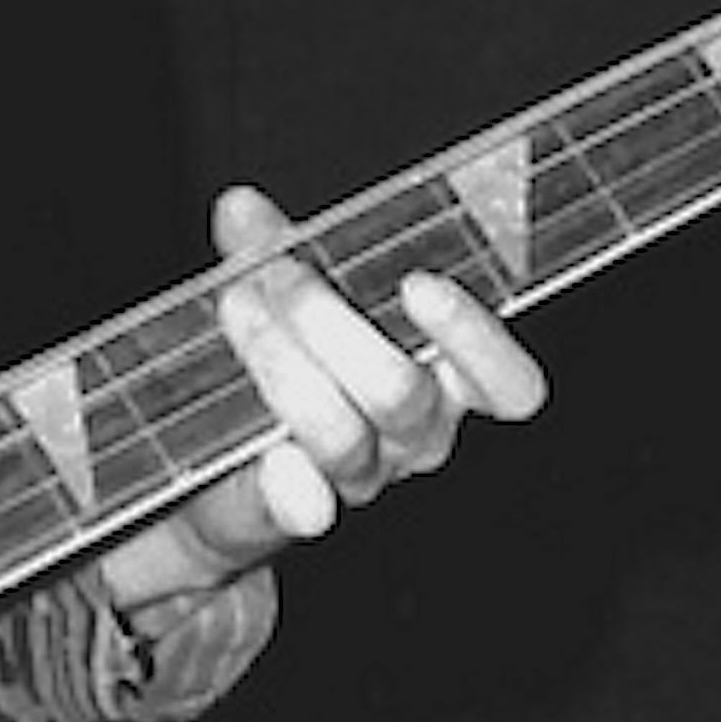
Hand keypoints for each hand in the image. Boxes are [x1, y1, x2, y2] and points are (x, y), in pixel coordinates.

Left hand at [98, 180, 545, 640]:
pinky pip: (300, 505)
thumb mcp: (279, 299)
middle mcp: (413, 436)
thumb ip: (268, 253)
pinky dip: (287, 484)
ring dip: (283, 365)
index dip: (476, 339)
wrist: (214, 469)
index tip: (420, 285)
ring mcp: (358, 477)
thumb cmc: (277, 365)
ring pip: (344, 438)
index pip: (506, 384)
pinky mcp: (295, 512)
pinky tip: (272, 457)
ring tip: (238, 309)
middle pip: (400, 393)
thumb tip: (241, 209)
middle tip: (275, 276)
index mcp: (439, 379)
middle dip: (327, 321)